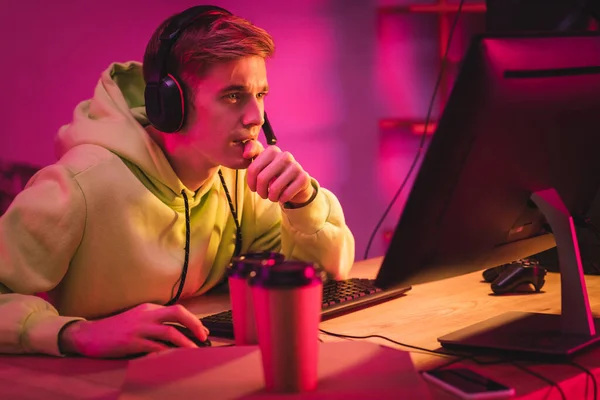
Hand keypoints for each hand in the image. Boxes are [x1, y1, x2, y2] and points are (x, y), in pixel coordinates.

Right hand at [59, 303, 208, 357]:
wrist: (90, 335)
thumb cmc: (117, 330)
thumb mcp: (138, 319)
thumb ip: (156, 323)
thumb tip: (179, 332)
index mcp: (150, 308)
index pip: (178, 310)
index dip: (193, 321)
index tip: (202, 332)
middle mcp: (147, 314)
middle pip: (177, 314)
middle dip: (194, 324)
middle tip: (203, 337)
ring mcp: (139, 328)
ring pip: (169, 332)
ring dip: (185, 342)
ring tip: (194, 351)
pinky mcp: (132, 342)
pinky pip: (155, 347)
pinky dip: (167, 352)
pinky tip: (174, 357)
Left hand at [244, 143, 312, 204]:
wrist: (296, 184)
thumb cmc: (275, 175)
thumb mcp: (262, 163)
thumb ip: (252, 152)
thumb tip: (245, 154)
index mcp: (272, 150)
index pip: (253, 169)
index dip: (251, 183)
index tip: (254, 188)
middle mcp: (285, 155)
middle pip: (262, 179)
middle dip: (260, 192)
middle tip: (263, 195)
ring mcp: (296, 166)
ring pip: (274, 188)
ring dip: (271, 197)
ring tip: (273, 197)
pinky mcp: (304, 178)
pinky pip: (286, 194)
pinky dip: (281, 199)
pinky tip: (282, 197)